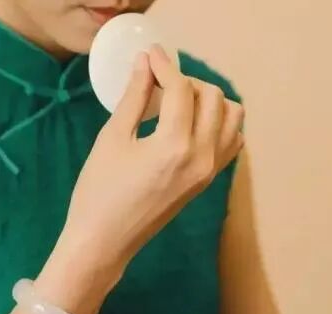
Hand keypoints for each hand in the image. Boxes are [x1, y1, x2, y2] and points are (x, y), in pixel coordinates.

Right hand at [56, 45, 243, 291]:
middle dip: (187, 81)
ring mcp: (210, 171)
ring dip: (209, 100)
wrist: (105, 241)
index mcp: (175, 145)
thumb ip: (134, 97)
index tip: (150, 54)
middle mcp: (202, 157)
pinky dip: (219, 123)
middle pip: (212, 97)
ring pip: (232, 117)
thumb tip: (145, 63)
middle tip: (158, 82)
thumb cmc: (99, 191)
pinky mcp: (209, 181)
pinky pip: (232, 141)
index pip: (181, 89)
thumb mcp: (112, 138)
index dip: (165, 65)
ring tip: (178, 102)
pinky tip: (191, 123)